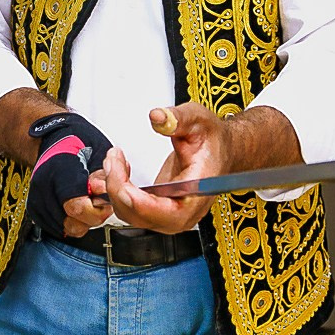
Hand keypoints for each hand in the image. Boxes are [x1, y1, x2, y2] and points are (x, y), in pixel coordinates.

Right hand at [27, 113, 114, 239]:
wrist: (54, 138)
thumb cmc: (77, 140)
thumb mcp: (99, 150)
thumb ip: (105, 174)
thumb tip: (110, 191)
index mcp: (61, 170)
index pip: (78, 207)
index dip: (97, 209)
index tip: (105, 201)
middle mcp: (44, 186)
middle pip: (72, 223)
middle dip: (91, 216)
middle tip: (98, 201)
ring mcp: (37, 198)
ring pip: (67, 228)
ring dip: (81, 220)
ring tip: (86, 200)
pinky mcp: (35, 208)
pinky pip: (58, 227)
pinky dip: (70, 219)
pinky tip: (75, 203)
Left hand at [103, 103, 302, 231]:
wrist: (220, 149)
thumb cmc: (213, 140)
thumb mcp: (198, 120)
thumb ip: (177, 118)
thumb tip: (158, 117)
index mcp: (198, 191)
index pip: (169, 212)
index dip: (141, 203)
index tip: (122, 181)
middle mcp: (185, 210)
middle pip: (144, 217)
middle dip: (120, 190)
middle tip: (114, 161)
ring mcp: (171, 213)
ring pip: (132, 215)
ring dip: (114, 190)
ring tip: (113, 161)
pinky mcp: (159, 209)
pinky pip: (131, 210)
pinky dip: (117, 193)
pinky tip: (117, 171)